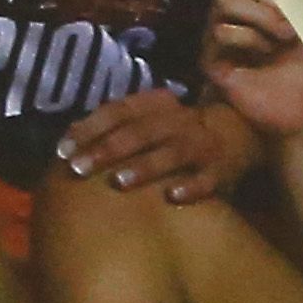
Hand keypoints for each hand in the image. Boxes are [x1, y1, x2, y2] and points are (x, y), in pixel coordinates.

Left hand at [56, 85, 255, 204]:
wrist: (240, 134)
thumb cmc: (177, 133)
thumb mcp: (150, 121)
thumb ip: (116, 129)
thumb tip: (68, 144)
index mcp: (157, 105)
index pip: (119, 110)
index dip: (90, 127)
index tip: (63, 149)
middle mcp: (179, 120)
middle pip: (140, 131)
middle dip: (107, 149)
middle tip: (78, 168)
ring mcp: (201, 145)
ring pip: (172, 152)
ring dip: (144, 166)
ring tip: (118, 181)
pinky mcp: (222, 170)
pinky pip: (207, 179)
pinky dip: (191, 187)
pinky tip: (172, 197)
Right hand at [199, 0, 302, 145]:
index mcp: (252, 3)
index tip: (294, 4)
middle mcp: (230, 16)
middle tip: (290, 26)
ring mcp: (217, 37)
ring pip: (223, 0)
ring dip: (260, 18)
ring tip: (279, 41)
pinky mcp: (211, 60)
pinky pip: (220, 32)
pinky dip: (248, 38)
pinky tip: (264, 55)